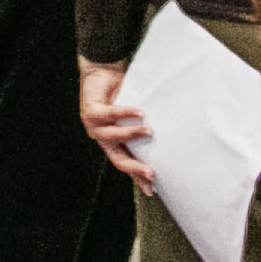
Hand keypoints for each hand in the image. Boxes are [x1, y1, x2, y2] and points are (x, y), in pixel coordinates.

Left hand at [78, 60, 152, 188]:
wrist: (103, 71)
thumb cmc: (122, 95)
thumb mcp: (135, 117)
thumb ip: (145, 129)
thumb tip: (170, 139)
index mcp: (112, 142)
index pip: (126, 164)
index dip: (137, 178)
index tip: (151, 190)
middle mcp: (102, 138)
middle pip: (117, 159)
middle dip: (134, 168)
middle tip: (152, 173)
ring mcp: (93, 126)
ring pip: (113, 137)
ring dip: (132, 134)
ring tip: (150, 131)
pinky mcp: (90, 111)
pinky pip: (108, 114)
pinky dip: (125, 113)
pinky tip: (140, 112)